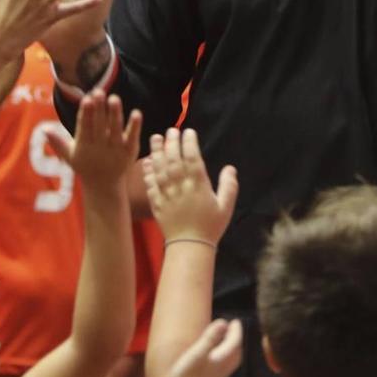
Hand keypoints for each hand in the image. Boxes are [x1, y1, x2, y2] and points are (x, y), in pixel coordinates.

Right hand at [66, 93, 140, 187]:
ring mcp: (115, 149)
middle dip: (99, 109)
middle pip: (99, 125)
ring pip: (115, 129)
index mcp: (84, 145)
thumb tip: (44, 129)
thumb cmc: (85, 166)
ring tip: (114, 98)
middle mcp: (100, 147)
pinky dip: (134, 127)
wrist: (104, 186)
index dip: (85, 113)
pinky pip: (132, 137)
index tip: (86, 99)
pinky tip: (137, 113)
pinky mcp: (129, 152)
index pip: (84, 127)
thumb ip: (58, 142)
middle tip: (99, 91)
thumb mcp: (70, 155)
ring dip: (115, 114)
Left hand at [141, 127, 237, 244]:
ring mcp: (167, 193)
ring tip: (156, 138)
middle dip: (172, 142)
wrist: (190, 246)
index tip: (188, 132)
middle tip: (171, 130)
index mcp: (198, 184)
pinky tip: (146, 162)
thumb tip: (230, 168)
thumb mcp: (226, 206)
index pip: (192, 157)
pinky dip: (147, 172)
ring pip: (160, 168)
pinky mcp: (156, 202)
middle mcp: (181, 185)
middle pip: (174, 159)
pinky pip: (150, 184)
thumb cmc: (210, 226)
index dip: (189, 142)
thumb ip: (229, 186)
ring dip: (157, 151)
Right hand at [165, 316, 243, 376]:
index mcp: (222, 360)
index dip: (236, 331)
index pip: (235, 343)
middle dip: (235, 340)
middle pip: (235, 354)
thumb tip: (223, 322)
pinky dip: (222, 360)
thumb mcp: (197, 353)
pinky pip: (222, 369)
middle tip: (232, 330)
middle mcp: (223, 371)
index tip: (235, 321)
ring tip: (223, 343)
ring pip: (229, 363)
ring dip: (230, 350)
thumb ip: (210, 338)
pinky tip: (211, 361)